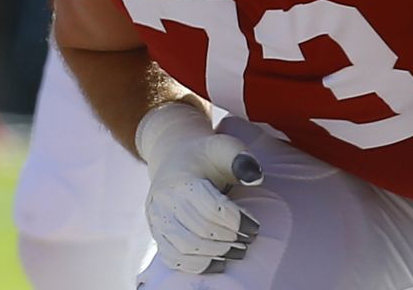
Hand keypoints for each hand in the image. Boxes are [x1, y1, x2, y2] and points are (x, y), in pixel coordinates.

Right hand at [136, 102, 263, 273]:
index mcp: (181, 179)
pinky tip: (218, 262)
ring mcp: (157, 219)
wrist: (174, 158)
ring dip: (215, 253)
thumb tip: (256, 178)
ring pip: (184, 248)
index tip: (254, 226)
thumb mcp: (224, 147)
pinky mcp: (156, 233)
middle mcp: (164, 201)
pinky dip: (197, 265)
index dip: (236, 220)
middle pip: (198, 230)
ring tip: (238, 251)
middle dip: (229, 239)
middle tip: (248, 241)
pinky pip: (173, 258)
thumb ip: (242, 158)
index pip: (210, 208)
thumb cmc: (206, 155)